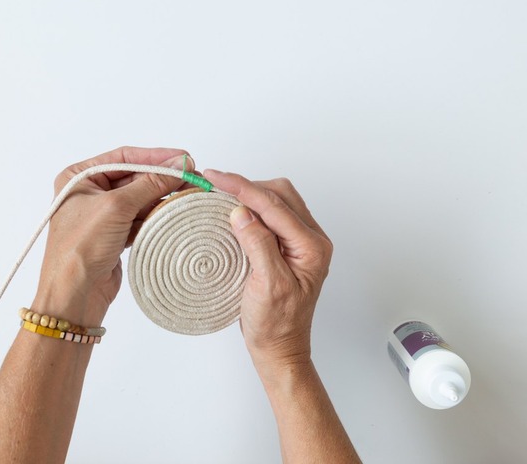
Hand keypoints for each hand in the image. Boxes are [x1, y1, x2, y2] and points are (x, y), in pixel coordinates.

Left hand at [33, 146, 191, 324]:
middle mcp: (89, 193)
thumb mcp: (117, 207)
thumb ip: (151, 183)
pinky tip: (173, 213)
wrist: (74, 294)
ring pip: (140, 199)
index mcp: (78, 177)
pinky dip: (156, 216)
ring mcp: (102, 216)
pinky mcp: (114, 235)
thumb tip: (180, 165)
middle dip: (163, 179)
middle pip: (135, 177)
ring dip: (163, 198)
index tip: (183, 158)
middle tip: (192, 178)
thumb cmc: (80, 247)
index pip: (124, 157)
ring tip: (188, 195)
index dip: (156, 157)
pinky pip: (141, 218)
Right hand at [203, 170, 332, 377]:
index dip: (242, 187)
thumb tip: (241, 211)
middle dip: (247, 185)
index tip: (215, 177)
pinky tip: (234, 211)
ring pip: (277, 201)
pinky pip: (272, 215)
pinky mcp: (288, 246)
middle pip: (280, 194)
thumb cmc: (276, 325)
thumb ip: (258, 245)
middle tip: (215, 184)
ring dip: (250, 194)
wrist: (279, 349)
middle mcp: (311, 240)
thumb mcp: (267, 286)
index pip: (275, 205)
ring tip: (222, 194)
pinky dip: (252, 208)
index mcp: (312, 247)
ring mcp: (301, 242)